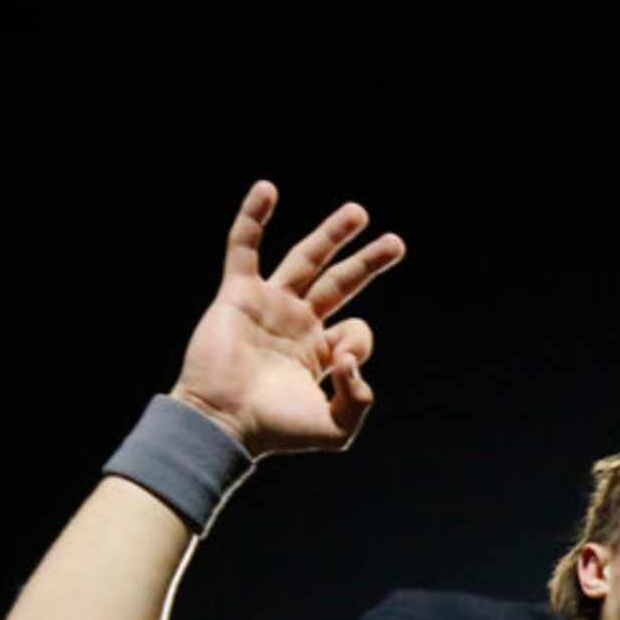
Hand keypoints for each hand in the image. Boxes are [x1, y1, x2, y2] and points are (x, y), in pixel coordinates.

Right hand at [170, 182, 403, 457]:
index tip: (343, 363)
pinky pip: (243, 247)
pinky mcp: (238, 294)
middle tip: (395, 243)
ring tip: (358, 212)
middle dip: (368, 262)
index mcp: (320, 353)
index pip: (357, 331)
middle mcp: (297, 324)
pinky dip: (253, 217)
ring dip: (331, 235)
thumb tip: (352, 358)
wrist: (224, 423)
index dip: (360, 342)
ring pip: (305, 259)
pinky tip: (268, 188)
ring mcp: (268, 306)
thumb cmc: (275, 431)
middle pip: (341, 282)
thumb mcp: (335, 428)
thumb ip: (359, 399)